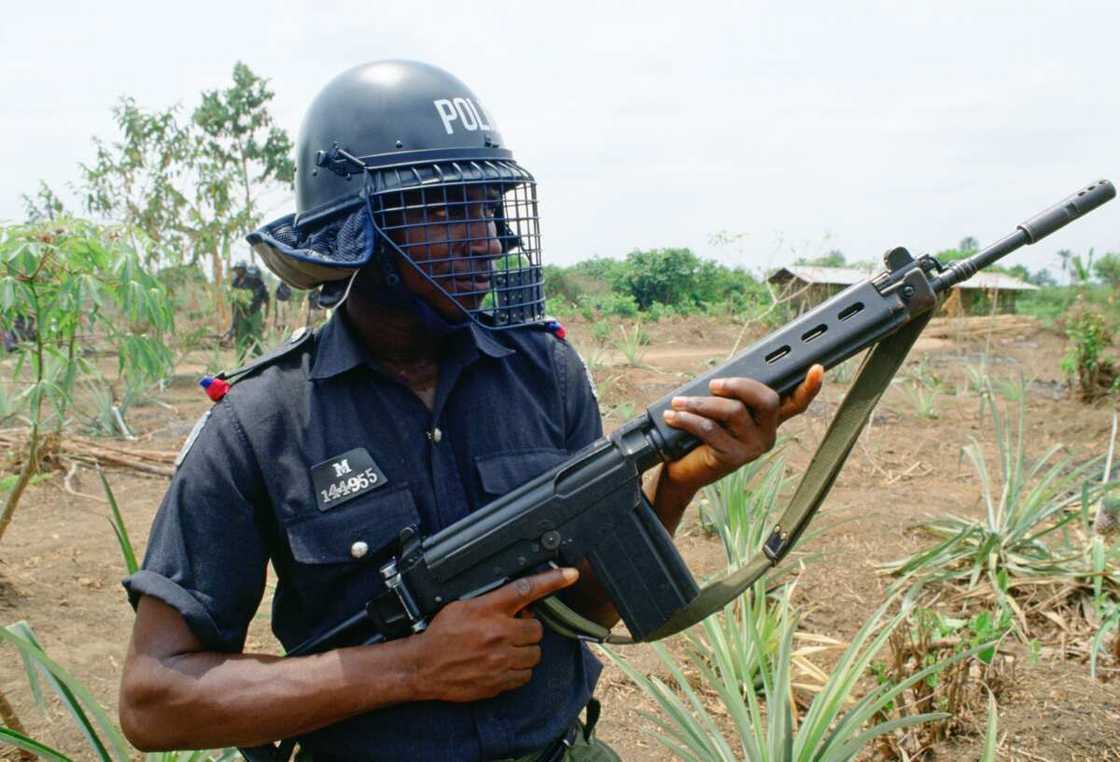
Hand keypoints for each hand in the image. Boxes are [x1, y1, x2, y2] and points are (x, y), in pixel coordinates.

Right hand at [409, 567, 578, 701]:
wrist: (423, 667)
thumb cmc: (441, 634)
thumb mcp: (463, 606)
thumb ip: (493, 603)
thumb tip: (519, 604)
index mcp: (489, 610)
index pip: (526, 589)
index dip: (552, 580)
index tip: (571, 574)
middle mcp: (498, 633)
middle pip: (537, 629)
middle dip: (528, 630)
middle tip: (513, 631)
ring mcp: (500, 660)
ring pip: (534, 654)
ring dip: (525, 651)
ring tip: (507, 650)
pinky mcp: (499, 681)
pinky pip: (525, 676)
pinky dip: (519, 671)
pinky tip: (503, 665)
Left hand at [660, 365, 823, 492]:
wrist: (682, 472)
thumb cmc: (699, 436)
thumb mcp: (718, 413)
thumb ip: (730, 397)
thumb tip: (721, 379)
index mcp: (768, 421)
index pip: (795, 403)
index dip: (809, 387)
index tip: (817, 368)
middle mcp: (766, 435)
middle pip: (766, 400)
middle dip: (738, 385)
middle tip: (713, 384)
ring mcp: (752, 448)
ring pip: (733, 412)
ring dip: (701, 403)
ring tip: (679, 402)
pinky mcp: (732, 458)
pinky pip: (710, 429)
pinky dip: (688, 419)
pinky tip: (674, 415)